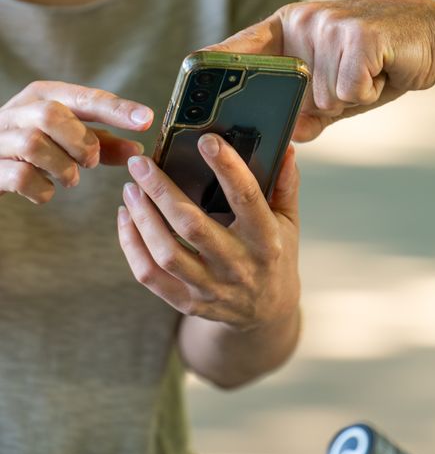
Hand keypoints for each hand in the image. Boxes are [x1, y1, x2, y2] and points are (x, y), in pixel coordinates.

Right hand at [0, 81, 153, 203]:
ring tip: (69, 177)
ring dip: (63, 167)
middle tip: (90, 161)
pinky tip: (46, 191)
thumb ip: (101, 144)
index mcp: (42, 96)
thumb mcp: (66, 139)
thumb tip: (137, 150)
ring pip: (34, 144)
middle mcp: (17, 111)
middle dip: (81, 142)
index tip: (146, 120)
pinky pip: (19, 176)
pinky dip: (42, 189)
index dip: (117, 109)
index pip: (85, 98)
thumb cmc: (30, 146)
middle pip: (52, 114)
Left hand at [117, 136, 299, 330]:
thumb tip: (285, 148)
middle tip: (140, 162)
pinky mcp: (188, 303)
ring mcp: (211, 288)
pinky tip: (127, 218)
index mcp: (266, 240)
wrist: (267, 313)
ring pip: (166, 252)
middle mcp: (238, 265)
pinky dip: (132, 245)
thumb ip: (285, 185)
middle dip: (161, 189)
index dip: (227, 167)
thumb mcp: (288, 221)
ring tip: (130, 188)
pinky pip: (150, 276)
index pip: (246, 198)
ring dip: (142, 217)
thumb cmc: (276, 256)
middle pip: (192, 225)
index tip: (207, 140)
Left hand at [207, 0, 434, 140]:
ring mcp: (330, 24)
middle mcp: (303, 20)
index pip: (240, 48)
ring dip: (346, 98)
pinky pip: (348, 91)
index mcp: (288, 29)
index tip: (187, 90)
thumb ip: (302, 112)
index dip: (214, 68)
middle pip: (284, 87)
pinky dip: (367, 92)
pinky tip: (380, 73)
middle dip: (313, 101)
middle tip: (336, 86)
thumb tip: (280, 137)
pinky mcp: (359, 35)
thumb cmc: (374, 66)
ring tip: (367, 75)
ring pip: (320, 95)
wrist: (430, 40)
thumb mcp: (331, 92)